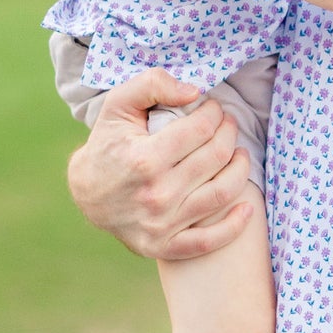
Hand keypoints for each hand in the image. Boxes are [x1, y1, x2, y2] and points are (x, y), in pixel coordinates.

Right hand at [66, 68, 253, 260]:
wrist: (86, 193)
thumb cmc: (108, 143)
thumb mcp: (119, 105)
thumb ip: (153, 85)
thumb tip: (195, 92)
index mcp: (145, 159)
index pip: (201, 129)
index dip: (214, 113)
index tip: (213, 108)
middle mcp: (156, 194)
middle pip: (216, 157)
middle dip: (229, 133)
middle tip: (227, 125)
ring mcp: (161, 224)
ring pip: (222, 193)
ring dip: (240, 168)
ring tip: (239, 153)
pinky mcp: (163, 247)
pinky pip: (208, 242)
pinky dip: (234, 226)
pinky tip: (246, 208)